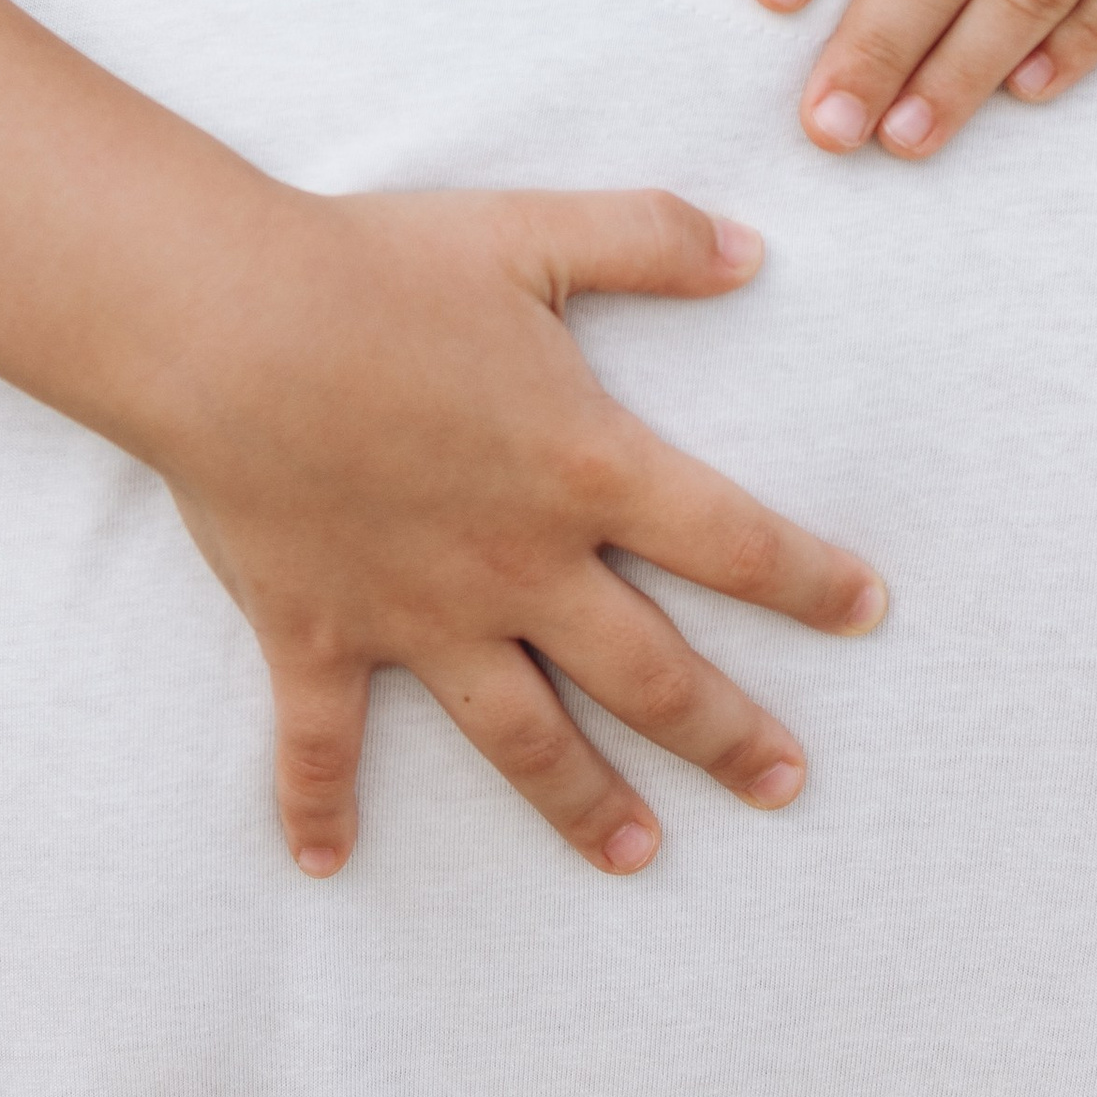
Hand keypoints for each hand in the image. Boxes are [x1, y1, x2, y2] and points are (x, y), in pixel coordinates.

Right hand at [151, 188, 885, 880]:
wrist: (227, 324)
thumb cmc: (378, 269)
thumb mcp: (532, 233)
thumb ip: (652, 240)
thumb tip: (755, 252)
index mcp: (584, 469)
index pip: (731, 542)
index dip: (809, 582)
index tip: (868, 614)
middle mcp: (518, 565)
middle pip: (650, 674)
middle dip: (726, 734)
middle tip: (785, 784)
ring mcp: (419, 613)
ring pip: (523, 736)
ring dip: (584, 802)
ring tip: (639, 855)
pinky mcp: (320, 635)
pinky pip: (324, 742)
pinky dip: (318, 807)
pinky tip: (328, 864)